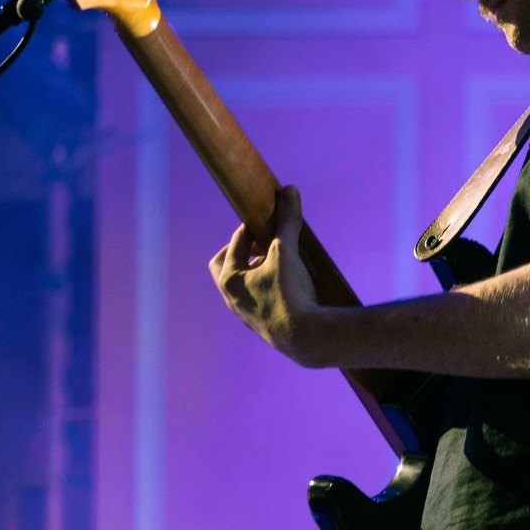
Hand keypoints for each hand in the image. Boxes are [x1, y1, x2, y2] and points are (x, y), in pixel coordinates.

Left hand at [208, 185, 325, 364]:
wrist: (306, 339)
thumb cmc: (290, 294)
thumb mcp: (287, 252)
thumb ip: (287, 221)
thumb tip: (289, 190)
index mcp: (230, 278)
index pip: (236, 242)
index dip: (252, 226)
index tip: (267, 219)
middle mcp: (231, 296)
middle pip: (224, 264)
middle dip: (242, 250)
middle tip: (262, 242)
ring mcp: (244, 312)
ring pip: (240, 283)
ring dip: (254, 268)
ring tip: (276, 261)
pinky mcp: (260, 323)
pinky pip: (254, 297)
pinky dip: (263, 285)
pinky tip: (285, 284)